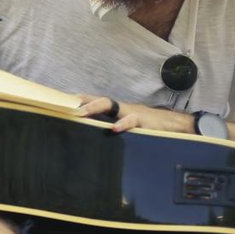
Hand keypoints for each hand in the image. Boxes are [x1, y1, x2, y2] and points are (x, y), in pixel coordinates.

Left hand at [76, 95, 195, 134]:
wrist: (172, 125)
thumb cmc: (146, 126)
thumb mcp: (126, 126)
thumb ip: (112, 127)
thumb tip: (94, 133)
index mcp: (115, 110)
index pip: (94, 101)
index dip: (79, 101)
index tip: (62, 102)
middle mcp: (120, 108)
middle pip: (98, 100)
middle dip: (82, 101)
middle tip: (66, 106)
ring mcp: (130, 112)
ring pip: (110, 105)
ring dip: (94, 107)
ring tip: (81, 113)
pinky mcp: (142, 120)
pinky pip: (131, 120)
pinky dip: (122, 124)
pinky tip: (113, 129)